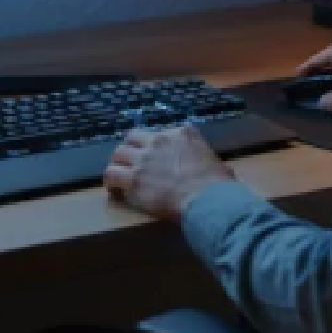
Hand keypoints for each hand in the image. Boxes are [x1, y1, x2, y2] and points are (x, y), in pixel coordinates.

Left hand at [102, 125, 235, 221]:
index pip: (160, 133)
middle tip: (130, 163)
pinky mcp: (134, 178)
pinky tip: (113, 189)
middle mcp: (159, 140)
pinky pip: (112, 174)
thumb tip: (220, 172)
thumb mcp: (218, 163)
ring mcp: (144, 158)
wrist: (207, 199)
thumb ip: (209, 161)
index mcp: (182, 133)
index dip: (154, 146)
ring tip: (118, 175)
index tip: (155, 157)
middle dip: (130, 149)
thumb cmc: (218, 186)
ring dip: (118, 164)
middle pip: (133, 137)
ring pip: (118, 153)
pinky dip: (110, 181)